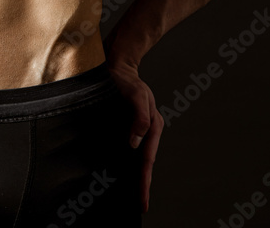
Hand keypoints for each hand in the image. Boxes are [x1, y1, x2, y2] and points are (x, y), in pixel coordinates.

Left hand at [105, 55, 163, 213]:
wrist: (116, 63)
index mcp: (152, 125)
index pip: (147, 159)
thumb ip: (140, 116)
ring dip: (133, 174)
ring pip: (136, 157)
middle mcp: (146, 129)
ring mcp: (137, 128)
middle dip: (141, 184)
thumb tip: (135, 142)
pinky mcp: (126, 125)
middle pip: (144, 162)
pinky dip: (125, 162)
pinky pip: (127, 148)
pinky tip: (117, 170)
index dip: (144, 180)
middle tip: (139, 206)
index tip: (142, 201)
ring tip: (129, 195)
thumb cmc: (126, 78)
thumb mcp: (135, 93)